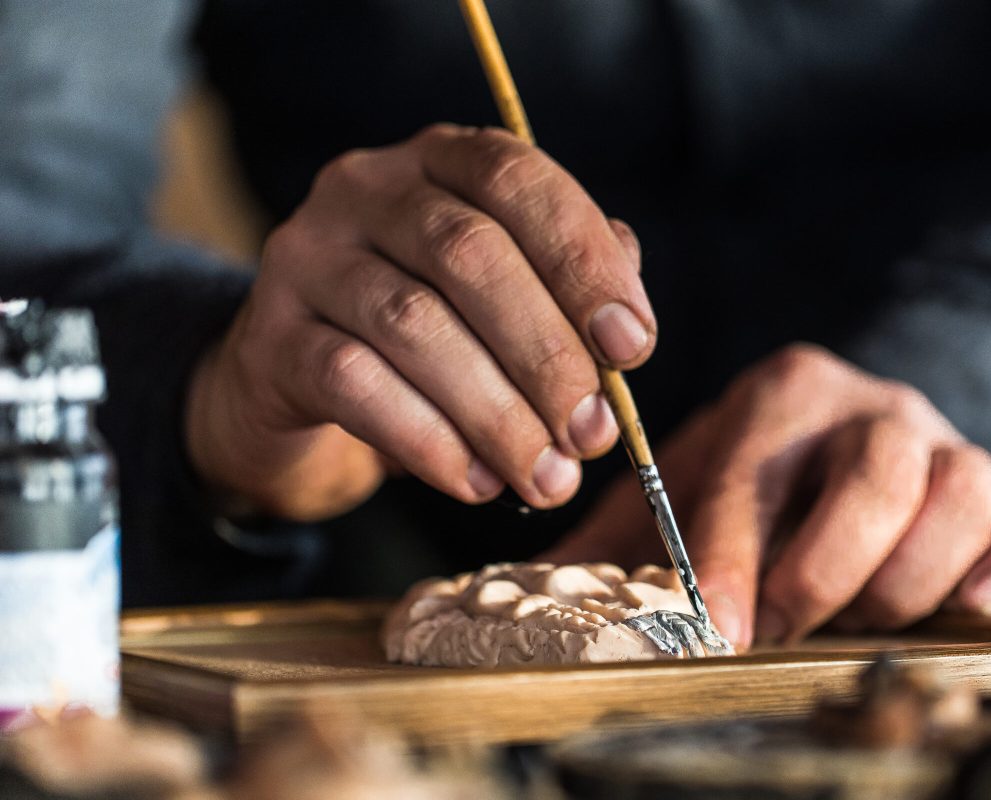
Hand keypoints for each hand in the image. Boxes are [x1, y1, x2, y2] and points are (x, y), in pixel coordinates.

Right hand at [185, 124, 650, 519]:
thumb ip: (565, 292)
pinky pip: (354, 385)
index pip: (515, 180)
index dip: (583, 261)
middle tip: (591, 432)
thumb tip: (624, 335)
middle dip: (547, 353)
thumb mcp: (500, 298)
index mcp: (438, 161)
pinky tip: (477, 482)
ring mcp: (306, 258)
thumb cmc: (427, 332)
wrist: (296, 380)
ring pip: (413, 324)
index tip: (632, 346)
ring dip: (498, 413)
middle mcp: (364, 189)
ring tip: (546, 476)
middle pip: (468, 254)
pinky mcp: (270, 338)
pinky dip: (430, 440)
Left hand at [545, 344, 990, 649]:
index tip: (714, 627)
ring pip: (965, 488)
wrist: (815, 471)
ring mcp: (946, 439)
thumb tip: (532, 604)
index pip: (757, 470)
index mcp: (779, 395)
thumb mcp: (659, 515)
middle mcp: (870, 405)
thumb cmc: (727, 508)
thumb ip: (608, 550)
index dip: (731, 554)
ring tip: (864, 622)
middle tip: (785, 627)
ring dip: (913, 575)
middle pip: (879, 472)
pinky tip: (983, 599)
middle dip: (828, 569)